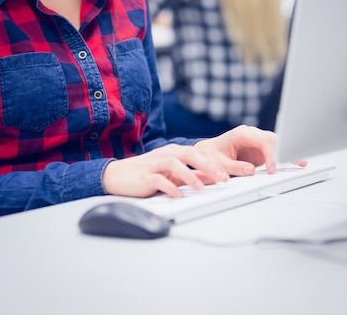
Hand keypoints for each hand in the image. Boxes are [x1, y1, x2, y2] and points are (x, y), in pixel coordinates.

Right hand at [102, 143, 228, 198]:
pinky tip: (178, 195)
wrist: (117, 175)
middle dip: (207, 166)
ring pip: (174, 163)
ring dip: (189, 175)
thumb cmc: (147, 173)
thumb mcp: (171, 174)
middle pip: (189, 154)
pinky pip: (158, 180)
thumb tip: (211, 179)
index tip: (229, 174)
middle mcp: (165, 154)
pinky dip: (169, 187)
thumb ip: (190, 175)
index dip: (214, 162)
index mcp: (174, 152)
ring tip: (201, 188)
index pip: (198, 153)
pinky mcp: (144, 176)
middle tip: (222, 178)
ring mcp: (154, 164)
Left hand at [195, 125, 307, 175]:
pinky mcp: (261, 151)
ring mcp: (258, 142)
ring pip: (278, 144)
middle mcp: (252, 135)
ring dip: (289, 153)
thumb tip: (250, 171)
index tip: (273, 169)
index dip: (270, 154)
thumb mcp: (219, 163)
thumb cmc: (210, 155)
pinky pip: (275, 152)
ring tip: (302, 163)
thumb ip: (234, 167)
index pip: (262, 141)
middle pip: (274, 139)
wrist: (205, 153)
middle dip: (286, 150)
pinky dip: (285, 157)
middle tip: (298, 162)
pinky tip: (296, 163)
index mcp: (242, 134)